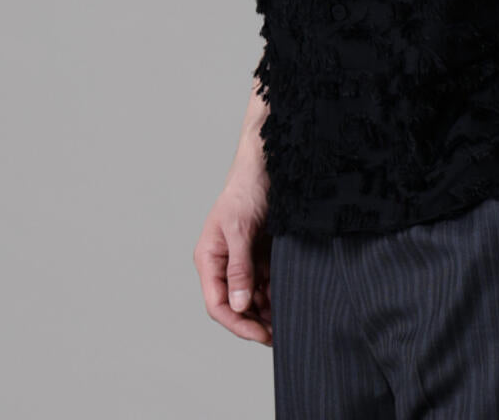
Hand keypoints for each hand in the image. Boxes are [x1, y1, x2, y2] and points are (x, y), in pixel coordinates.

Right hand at [194, 172, 273, 345]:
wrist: (268, 164)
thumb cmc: (246, 190)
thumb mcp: (240, 230)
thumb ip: (239, 268)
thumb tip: (238, 305)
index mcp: (209, 259)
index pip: (217, 304)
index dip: (237, 323)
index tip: (261, 334)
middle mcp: (224, 264)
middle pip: (235, 305)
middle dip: (254, 321)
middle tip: (279, 334)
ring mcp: (243, 260)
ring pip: (252, 297)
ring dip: (267, 310)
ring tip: (288, 319)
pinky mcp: (260, 255)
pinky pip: (266, 283)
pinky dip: (276, 294)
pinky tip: (290, 299)